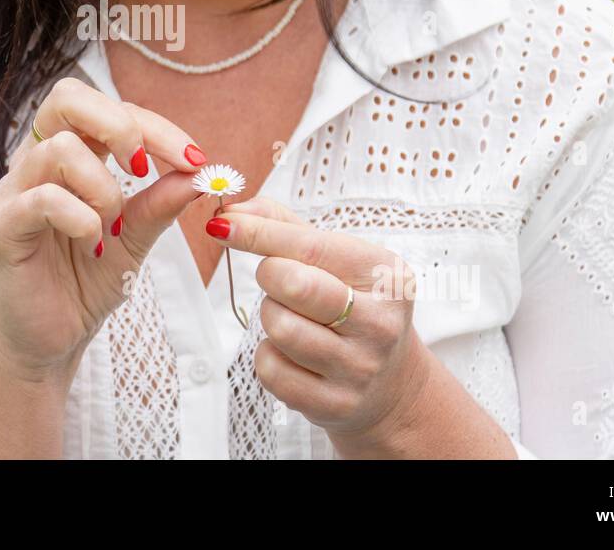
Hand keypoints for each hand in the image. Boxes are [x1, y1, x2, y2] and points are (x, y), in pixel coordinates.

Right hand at [0, 76, 206, 383]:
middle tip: (144, 167)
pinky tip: (93, 241)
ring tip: (111, 225)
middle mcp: (39, 162)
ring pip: (60, 148)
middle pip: (67, 97)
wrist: (51, 338)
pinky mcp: (4, 226)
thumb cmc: (86, 280)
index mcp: (71, 154)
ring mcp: (17, 191)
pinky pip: (42, 199)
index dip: (156, 127)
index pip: (110, 110)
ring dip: (103, 186)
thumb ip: (162, 204)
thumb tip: (200, 174)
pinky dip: (80, 216)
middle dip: (120, 124)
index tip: (194, 161)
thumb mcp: (137, 238)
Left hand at [207, 196, 428, 450]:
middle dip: (270, 276)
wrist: (391, 385)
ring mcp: (359, 368)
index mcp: (385, 275)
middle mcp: (380, 322)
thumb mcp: (339, 261)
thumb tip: (235, 209)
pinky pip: (271, 370)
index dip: (259, 233)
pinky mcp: (335, 405)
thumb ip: (287, 227)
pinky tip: (293, 354)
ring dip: (271, 316)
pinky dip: (269, 356)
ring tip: (293, 318)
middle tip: (279, 280)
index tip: (222, 223)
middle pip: (293, 284)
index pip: (311, 246)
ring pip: (278, 327)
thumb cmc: (354, 306)